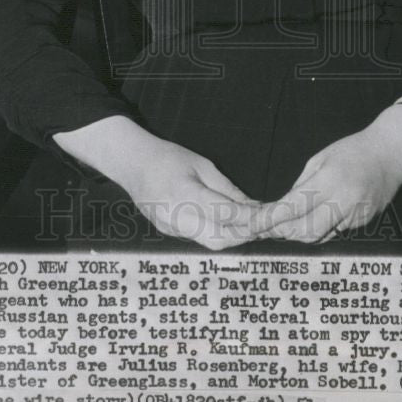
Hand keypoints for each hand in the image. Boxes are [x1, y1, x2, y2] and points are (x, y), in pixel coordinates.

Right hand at [53, 116, 259, 250]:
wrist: (132, 164)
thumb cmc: (168, 158)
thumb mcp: (202, 165)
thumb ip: (226, 189)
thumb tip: (252, 206)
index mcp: (186, 194)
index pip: (225, 214)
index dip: (249, 218)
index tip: (269, 217)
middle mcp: (177, 217)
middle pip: (219, 240)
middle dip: (244, 236)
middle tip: (262, 225)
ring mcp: (170, 229)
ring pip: (210, 242)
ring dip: (233, 236)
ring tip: (250, 224)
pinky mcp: (169, 232)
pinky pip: (198, 238)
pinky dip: (217, 233)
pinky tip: (228, 224)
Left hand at [254, 125, 401, 244]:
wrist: (392, 152)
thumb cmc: (353, 149)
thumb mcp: (320, 158)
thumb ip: (302, 185)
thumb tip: (284, 208)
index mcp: (329, 181)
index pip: (293, 207)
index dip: (269, 219)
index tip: (251, 226)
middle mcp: (343, 202)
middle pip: (305, 231)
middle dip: (283, 231)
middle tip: (268, 225)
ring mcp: (356, 216)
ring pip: (319, 236)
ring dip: (300, 232)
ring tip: (287, 222)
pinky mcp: (364, 223)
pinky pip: (335, 232)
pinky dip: (320, 228)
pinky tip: (317, 216)